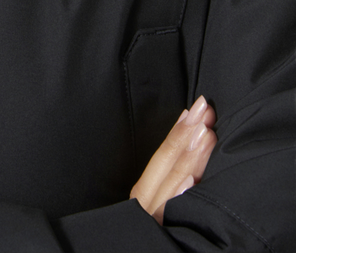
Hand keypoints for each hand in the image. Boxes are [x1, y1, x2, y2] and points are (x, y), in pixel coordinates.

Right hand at [129, 95, 216, 224]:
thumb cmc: (149, 233)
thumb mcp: (154, 201)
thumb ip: (166, 179)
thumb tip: (188, 138)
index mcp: (143, 195)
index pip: (161, 158)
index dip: (177, 133)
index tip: (194, 109)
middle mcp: (146, 208)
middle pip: (166, 168)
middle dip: (186, 138)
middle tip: (205, 111)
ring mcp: (156, 225)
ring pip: (172, 187)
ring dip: (189, 159)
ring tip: (205, 134)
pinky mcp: (164, 240)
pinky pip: (170, 217)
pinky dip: (178, 197)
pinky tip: (190, 182)